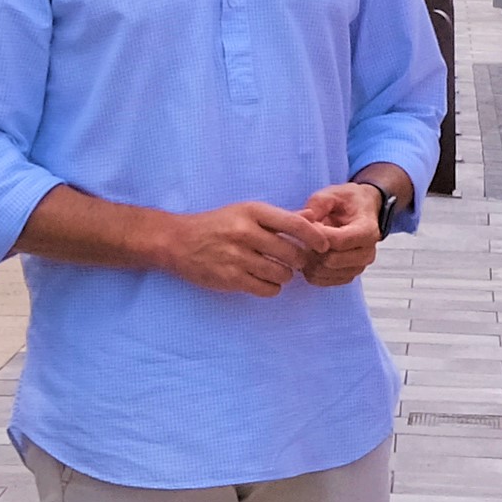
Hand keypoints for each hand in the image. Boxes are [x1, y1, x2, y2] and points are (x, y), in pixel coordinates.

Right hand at [163, 200, 317, 297]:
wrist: (178, 241)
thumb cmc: (218, 224)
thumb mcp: (247, 212)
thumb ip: (281, 217)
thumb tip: (314, 219)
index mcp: (252, 212)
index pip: (294, 224)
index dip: (315, 237)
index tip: (324, 246)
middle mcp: (245, 232)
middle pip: (292, 253)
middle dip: (299, 261)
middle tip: (295, 262)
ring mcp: (237, 257)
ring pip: (281, 274)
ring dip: (285, 276)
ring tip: (278, 271)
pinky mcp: (230, 278)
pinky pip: (267, 289)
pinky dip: (272, 288)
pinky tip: (265, 280)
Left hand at [286, 178, 386, 290]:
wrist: (361, 210)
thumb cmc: (348, 202)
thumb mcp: (333, 194)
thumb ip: (318, 204)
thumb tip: (304, 218)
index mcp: (367, 230)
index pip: (339, 241)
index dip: (317, 235)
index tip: (308, 224)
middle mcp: (367, 252)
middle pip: (331, 260)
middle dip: (312, 248)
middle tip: (305, 235)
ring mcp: (358, 266)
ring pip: (325, 272)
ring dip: (310, 260)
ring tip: (307, 243)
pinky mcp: (348, 275)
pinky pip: (323, 281)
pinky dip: (311, 270)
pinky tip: (310, 255)